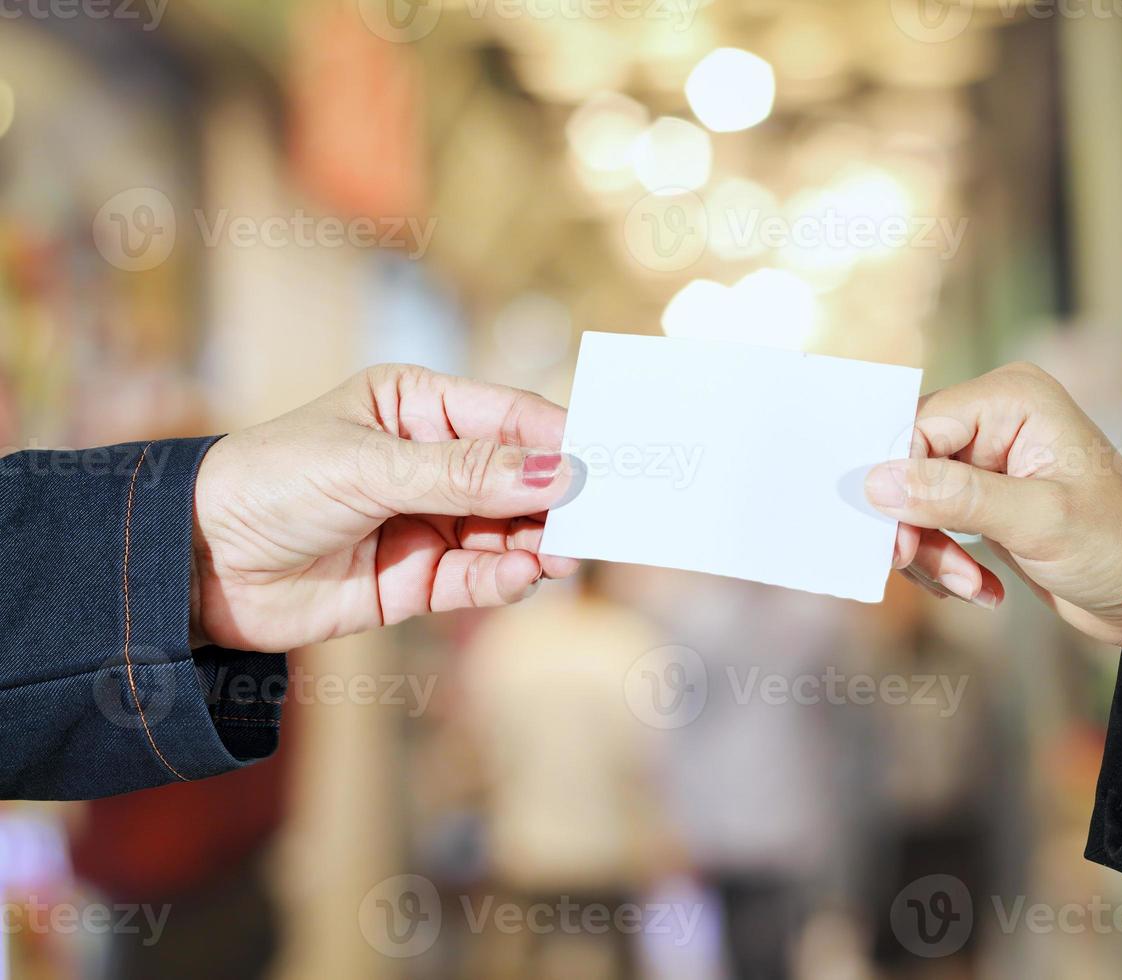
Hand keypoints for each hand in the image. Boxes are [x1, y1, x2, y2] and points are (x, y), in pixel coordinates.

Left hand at [191, 364, 577, 651]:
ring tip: (561, 557)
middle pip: (519, 479)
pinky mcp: (417, 580)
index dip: (560, 440)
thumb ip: (466, 474)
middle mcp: (431, 462)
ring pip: (507, 532)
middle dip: (557, 500)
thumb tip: (559, 472)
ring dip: (538, 544)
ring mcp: (427, 522)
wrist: (195, 567)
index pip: (510, 418)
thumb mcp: (370, 467)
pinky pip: (478, 578)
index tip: (609, 462)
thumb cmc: (269, 484)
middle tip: (597, 522)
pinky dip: (504, 580)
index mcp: (418, 407)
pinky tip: (521, 577)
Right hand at [865, 362, 1121, 677]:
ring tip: (970, 587)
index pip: (918, 427)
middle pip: (907, 464)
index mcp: (1012, 399)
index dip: (897, 485)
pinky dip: (944, 563)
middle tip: (933, 572)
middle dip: (913, 526)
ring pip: (911, 500)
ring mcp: (987, 460)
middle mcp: (995, 418)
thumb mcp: (1039, 522)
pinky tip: (981, 589)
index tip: (899, 545)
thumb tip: (876, 482)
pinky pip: (929, 524)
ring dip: (930, 552)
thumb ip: (956, 497)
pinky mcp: (983, 500)